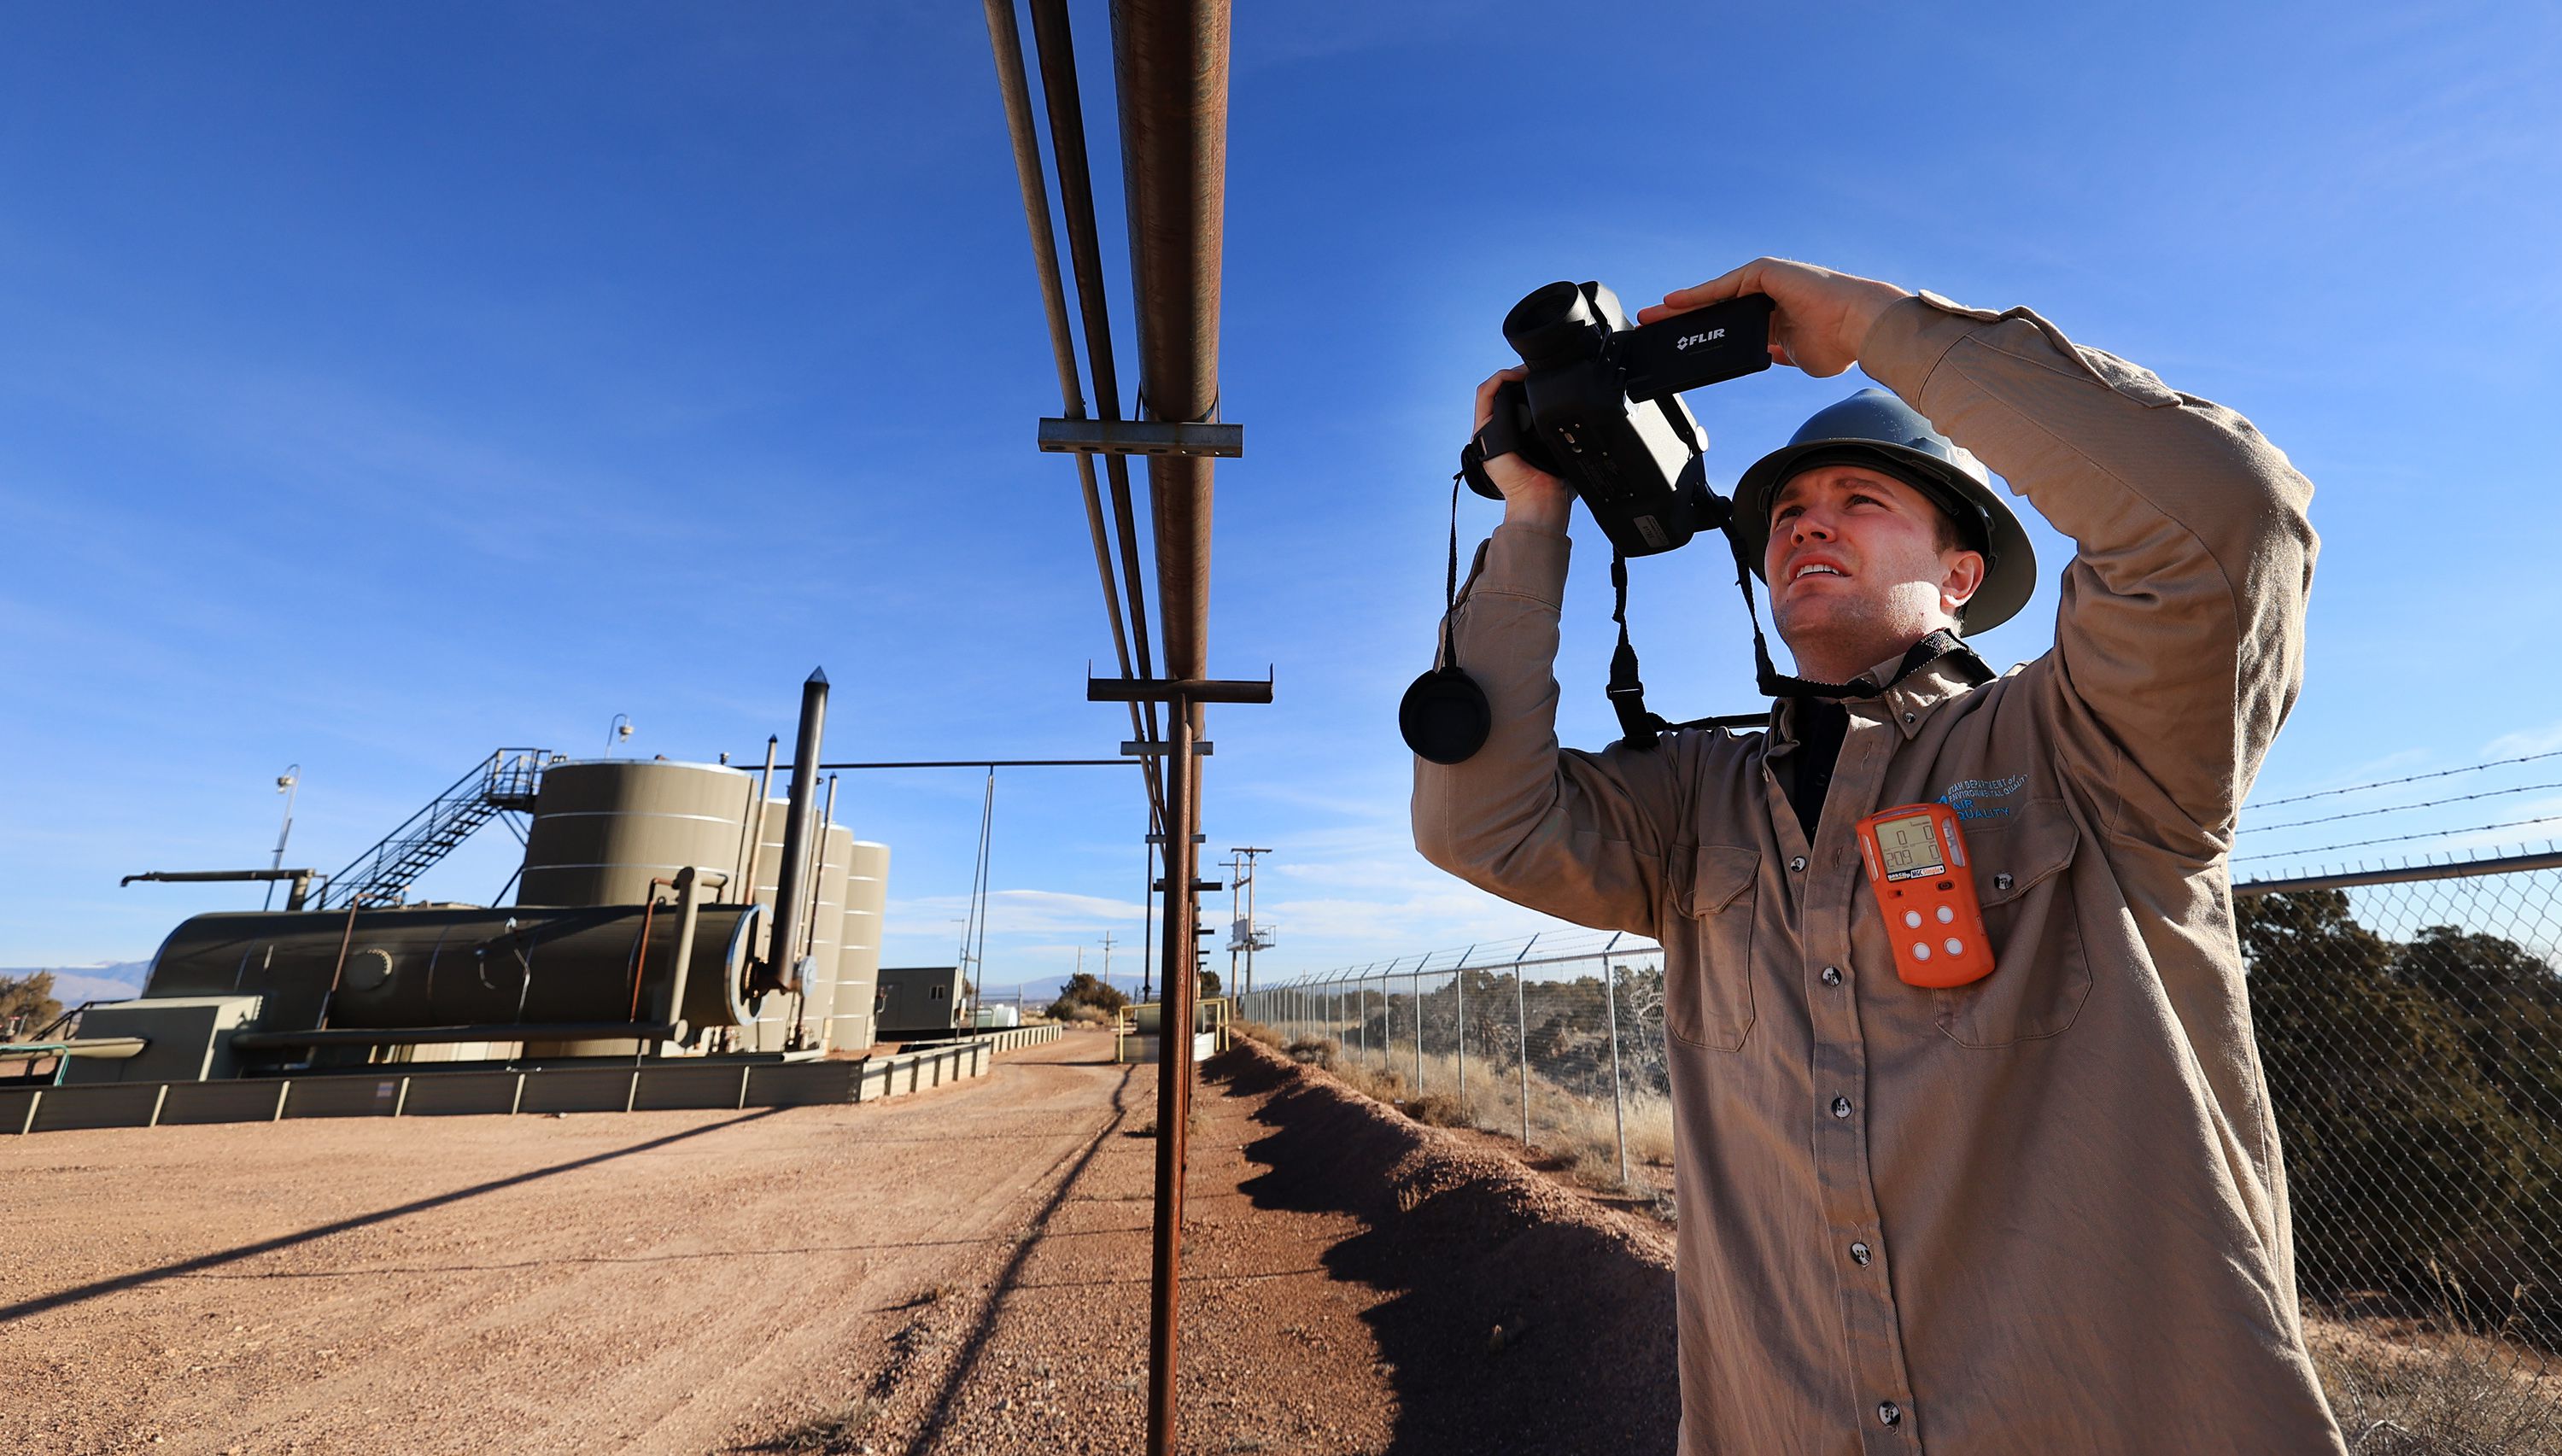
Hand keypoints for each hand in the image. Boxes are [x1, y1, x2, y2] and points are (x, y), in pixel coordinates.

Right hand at [1474, 367, 1571, 531]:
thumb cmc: (1554, 482)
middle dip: (1520, 377)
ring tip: (1527, 371)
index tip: (1546, 376)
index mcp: (1516, 436)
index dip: (1528, 385)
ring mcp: (1489, 431)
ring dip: (1509, 374)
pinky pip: (1484, 395)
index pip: (1516, 401)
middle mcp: (1500, 432)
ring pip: (1493, 390)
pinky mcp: (1482, 431)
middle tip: (1540, 371)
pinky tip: (1515, 375)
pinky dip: (1498, 379)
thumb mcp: (1563, 449)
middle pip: (1504, 393)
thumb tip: (1584, 417)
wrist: (1539, 498)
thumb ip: (1566, 431)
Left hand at [1635, 259, 1911, 378]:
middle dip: (1680, 319)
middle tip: (1650, 328)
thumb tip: (1763, 356)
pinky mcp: (1765, 273)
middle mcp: (1767, 295)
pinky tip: (1672, 303)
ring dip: (1680, 308)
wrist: (1859, 328)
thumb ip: (1775, 352)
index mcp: (1774, 316)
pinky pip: (1723, 286)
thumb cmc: (1838, 344)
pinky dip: (1697, 295)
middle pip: (1713, 309)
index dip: (1700, 333)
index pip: (1727, 325)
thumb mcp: (1795, 355)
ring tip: (1650, 318)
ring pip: (1713, 297)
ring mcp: (1766, 282)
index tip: (1677, 346)